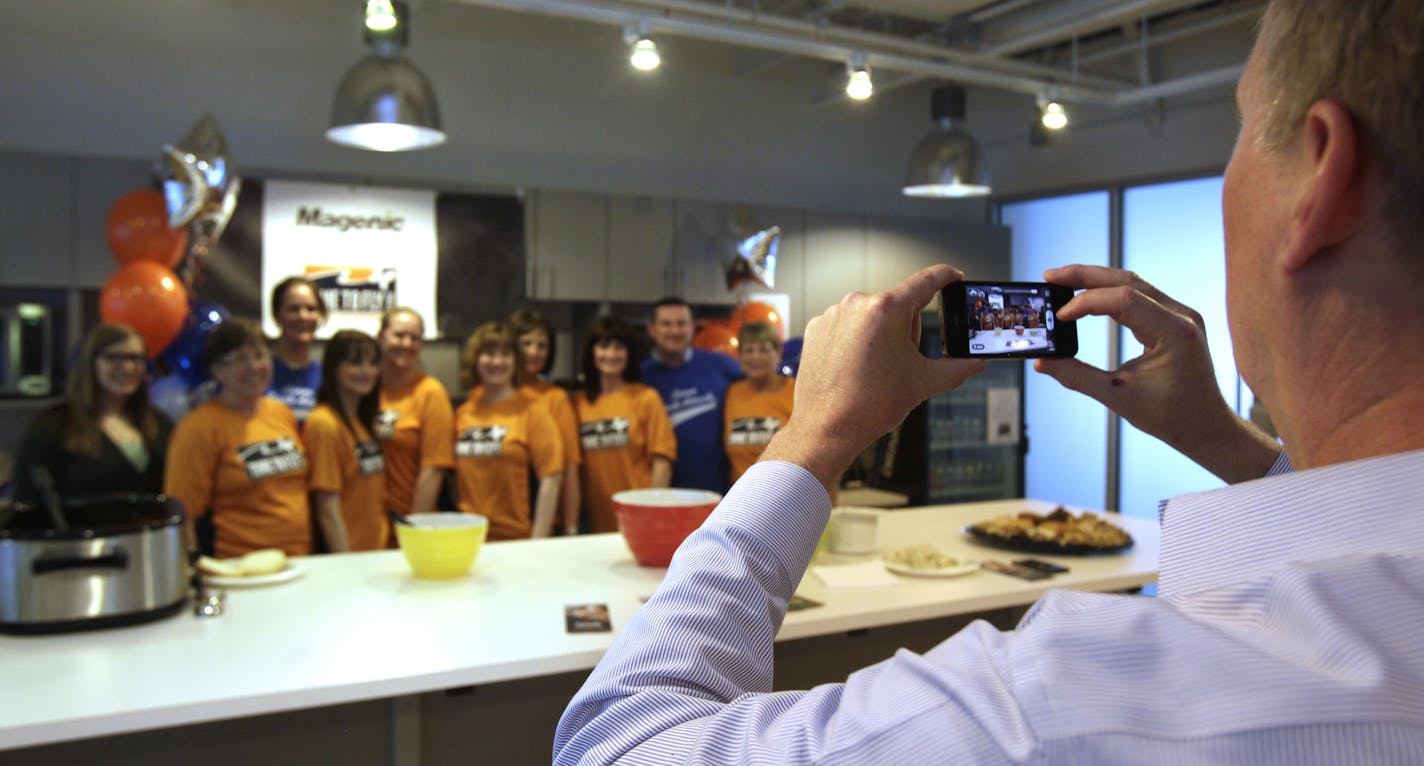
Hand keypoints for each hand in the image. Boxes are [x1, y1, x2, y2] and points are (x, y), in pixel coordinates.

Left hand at [761, 265, 985, 488]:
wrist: (826, 428)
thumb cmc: (870, 405)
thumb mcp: (922, 383)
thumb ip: (956, 369)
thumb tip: (976, 364)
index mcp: (887, 309)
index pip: (926, 281)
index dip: (945, 276)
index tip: (954, 275)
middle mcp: (857, 304)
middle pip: (897, 305)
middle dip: (906, 329)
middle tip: (901, 363)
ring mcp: (833, 315)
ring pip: (871, 316)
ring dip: (879, 335)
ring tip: (874, 370)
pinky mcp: (817, 328)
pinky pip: (847, 326)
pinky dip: (855, 341)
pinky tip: (855, 367)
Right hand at [1034, 265, 1280, 482]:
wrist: (1206, 426)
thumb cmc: (1172, 416)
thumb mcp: (1118, 396)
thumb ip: (1077, 376)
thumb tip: (1043, 363)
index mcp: (1175, 332)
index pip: (1124, 300)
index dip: (1086, 303)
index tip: (1060, 317)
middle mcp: (1182, 316)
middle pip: (1127, 280)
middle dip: (1085, 276)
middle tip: (1050, 276)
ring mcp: (1181, 314)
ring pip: (1133, 283)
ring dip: (1096, 280)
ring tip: (1063, 282)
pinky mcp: (1175, 319)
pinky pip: (1140, 296)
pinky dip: (1111, 293)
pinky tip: (1089, 296)